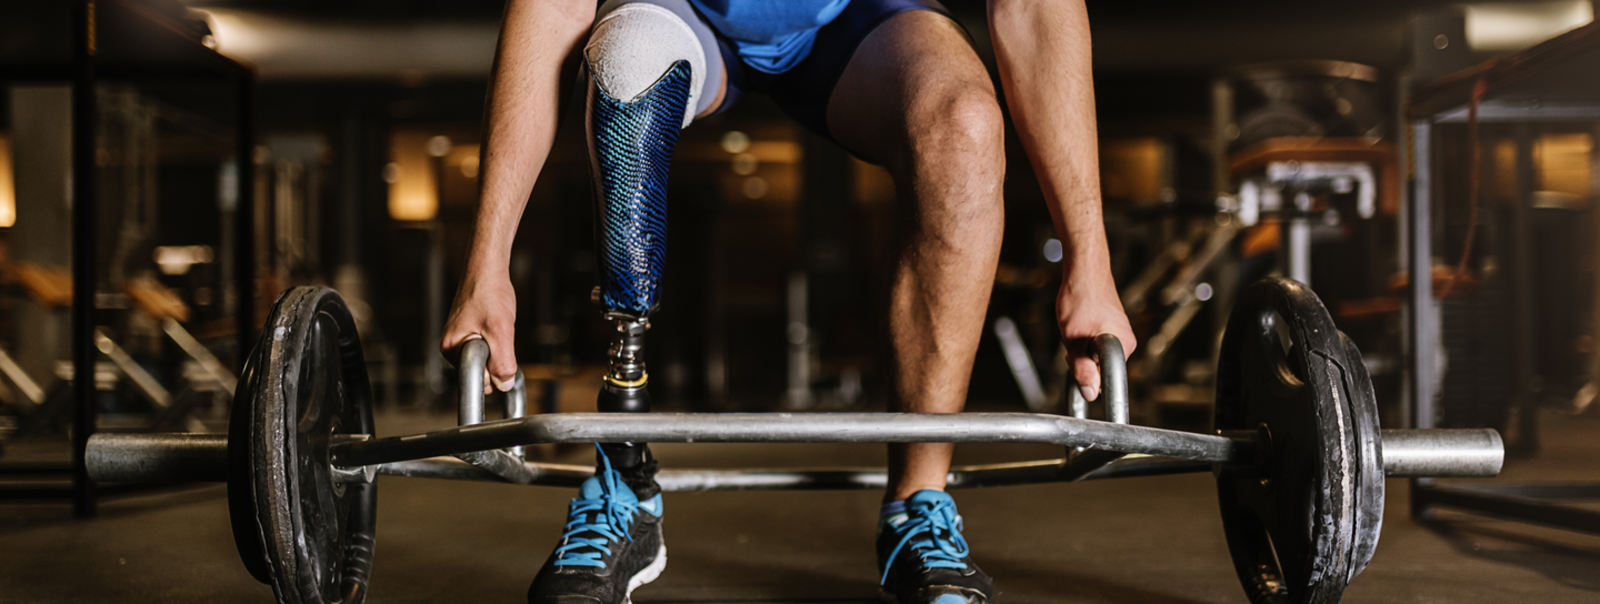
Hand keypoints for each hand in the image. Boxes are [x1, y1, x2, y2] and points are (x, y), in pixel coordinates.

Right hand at [441, 274, 518, 393]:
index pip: (475, 379)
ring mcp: (460, 339)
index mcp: (451, 348)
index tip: (502, 353)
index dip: (494, 371)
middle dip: (497, 359)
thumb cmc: (489, 292)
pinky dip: (497, 341)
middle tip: (501, 334)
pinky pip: (487, 348)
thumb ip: (502, 361)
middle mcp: (452, 345)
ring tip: (498, 326)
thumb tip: (504, 384)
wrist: (488, 268)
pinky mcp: (469, 333)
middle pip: (481, 371)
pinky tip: (497, 325)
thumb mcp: (501, 330)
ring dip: (498, 348)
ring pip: (486, 359)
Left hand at [1057, 276, 1135, 401]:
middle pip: (1101, 368)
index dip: (1087, 378)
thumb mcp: (1074, 339)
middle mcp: (1127, 342)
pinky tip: (1078, 326)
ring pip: (1096, 357)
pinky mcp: (1113, 329)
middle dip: (1082, 362)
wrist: (1084, 270)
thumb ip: (1082, 368)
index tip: (1076, 369)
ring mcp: (1121, 334)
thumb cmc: (1080, 298)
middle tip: (1071, 343)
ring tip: (1075, 329)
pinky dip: (1084, 341)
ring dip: (1081, 351)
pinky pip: (1097, 346)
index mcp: (1123, 345)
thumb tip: (1090, 394)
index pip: (1106, 378)